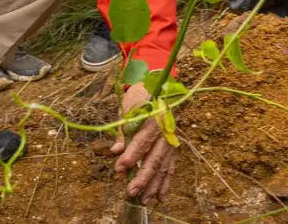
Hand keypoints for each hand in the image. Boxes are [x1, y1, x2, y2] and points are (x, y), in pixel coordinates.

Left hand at [111, 83, 176, 204]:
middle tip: (130, 192)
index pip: (142, 141)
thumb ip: (123, 131)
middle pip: (154, 158)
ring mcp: (170, 140)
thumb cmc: (140, 97)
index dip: (131, 156)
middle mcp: (165, 131)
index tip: (119, 168)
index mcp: (153, 118)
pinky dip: (165, 182)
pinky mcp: (172, 146)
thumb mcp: (128, 109)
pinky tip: (160, 197)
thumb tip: (115, 151)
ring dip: (153, 185)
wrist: (160, 87)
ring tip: (144, 200)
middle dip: (142, 177)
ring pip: (163, 166)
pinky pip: (170, 167)